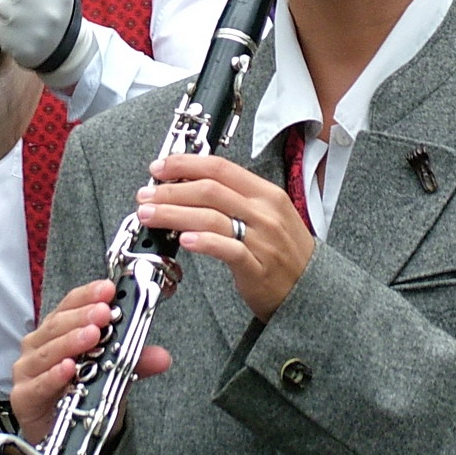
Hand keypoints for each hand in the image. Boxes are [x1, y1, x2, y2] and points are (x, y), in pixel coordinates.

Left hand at [0, 0, 93, 86]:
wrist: (66, 50)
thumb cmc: (55, 9)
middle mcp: (43, 3)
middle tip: (29, 5)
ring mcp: (27, 25)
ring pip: (0, 5)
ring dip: (8, 13)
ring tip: (24, 21)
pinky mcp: (14, 42)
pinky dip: (2, 30)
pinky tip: (18, 33)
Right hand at [10, 278, 171, 446]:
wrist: (66, 433)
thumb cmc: (83, 394)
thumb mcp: (115, 372)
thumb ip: (135, 362)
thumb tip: (162, 357)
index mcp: (59, 330)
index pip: (71, 304)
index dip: (89, 295)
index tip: (108, 289)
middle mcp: (40, 345)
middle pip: (58, 323)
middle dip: (83, 316)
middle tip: (104, 313)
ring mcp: (28, 369)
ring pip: (48, 350)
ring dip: (71, 342)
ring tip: (92, 335)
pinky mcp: (23, 396)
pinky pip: (38, 384)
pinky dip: (53, 376)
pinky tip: (68, 369)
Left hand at [136, 153, 315, 321]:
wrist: (310, 290)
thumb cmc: (283, 252)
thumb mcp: (268, 215)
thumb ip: (235, 200)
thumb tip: (191, 187)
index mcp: (266, 194)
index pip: (221, 168)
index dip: (185, 164)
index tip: (160, 167)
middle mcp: (264, 212)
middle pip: (210, 190)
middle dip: (170, 191)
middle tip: (145, 195)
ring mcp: (262, 239)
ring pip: (211, 217)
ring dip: (173, 214)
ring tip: (149, 216)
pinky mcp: (256, 267)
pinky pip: (227, 249)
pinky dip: (203, 242)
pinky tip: (184, 240)